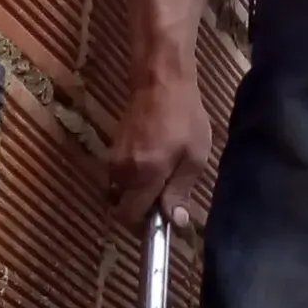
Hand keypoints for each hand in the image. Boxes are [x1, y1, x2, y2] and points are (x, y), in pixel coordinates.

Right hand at [106, 72, 212, 227]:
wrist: (160, 82)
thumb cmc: (184, 117)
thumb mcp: (195, 156)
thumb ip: (180, 190)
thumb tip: (175, 221)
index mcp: (144, 175)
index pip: (130, 216)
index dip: (145, 225)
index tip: (162, 219)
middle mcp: (122, 171)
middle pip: (123, 206)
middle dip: (141, 209)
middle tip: (166, 196)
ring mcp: (114, 159)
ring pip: (121, 191)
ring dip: (138, 192)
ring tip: (162, 175)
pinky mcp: (113, 149)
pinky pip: (120, 175)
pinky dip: (134, 177)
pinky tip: (153, 161)